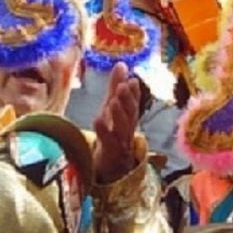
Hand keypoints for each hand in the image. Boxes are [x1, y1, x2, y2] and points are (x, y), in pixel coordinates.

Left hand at [92, 62, 140, 183]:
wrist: (110, 168)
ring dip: (119, 114)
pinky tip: (98, 119)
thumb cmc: (111, 133)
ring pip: (123, 128)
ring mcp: (120, 142)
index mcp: (127, 117)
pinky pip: (109, 142)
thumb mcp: (111, 109)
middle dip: (128, 100)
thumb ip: (116, 87)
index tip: (132, 80)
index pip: (133, 103)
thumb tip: (121, 64)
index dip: (134, 92)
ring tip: (113, 101)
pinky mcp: (110, 153)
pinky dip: (104, 130)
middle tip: (124, 86)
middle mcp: (127, 129)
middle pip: (130, 115)